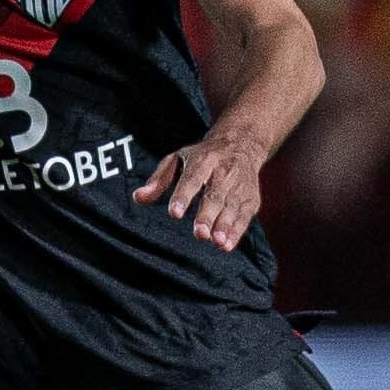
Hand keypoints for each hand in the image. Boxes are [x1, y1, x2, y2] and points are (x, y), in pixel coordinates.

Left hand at [132, 129, 265, 250]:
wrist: (242, 144)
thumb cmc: (203, 157)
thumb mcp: (178, 159)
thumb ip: (158, 180)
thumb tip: (138, 197)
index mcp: (203, 160)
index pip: (192, 179)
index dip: (183, 196)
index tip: (174, 213)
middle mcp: (224, 172)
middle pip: (215, 196)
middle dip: (207, 215)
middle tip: (199, 233)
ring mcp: (240, 186)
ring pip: (232, 207)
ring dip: (225, 226)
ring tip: (216, 241)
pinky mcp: (251, 199)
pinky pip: (244, 216)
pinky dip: (237, 231)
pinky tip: (226, 245)